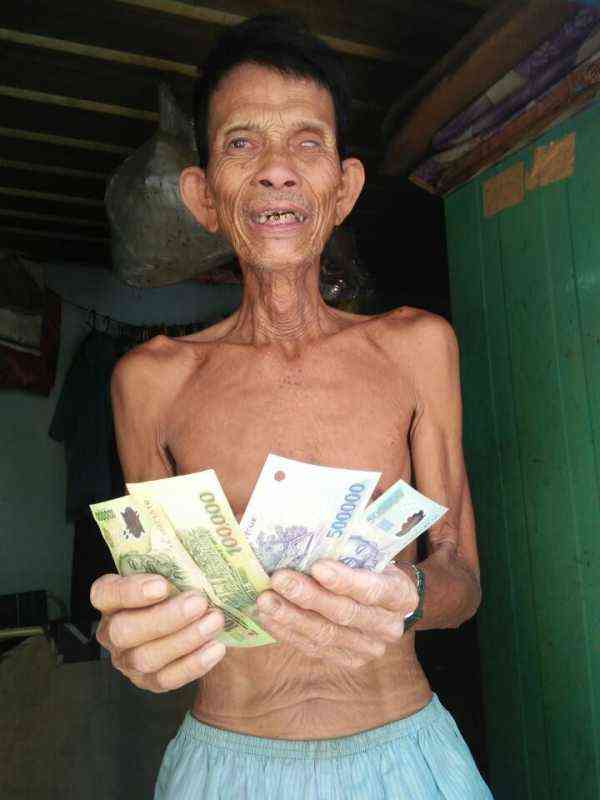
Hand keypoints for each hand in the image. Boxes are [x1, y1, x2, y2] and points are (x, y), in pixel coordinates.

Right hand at [91, 573, 225, 692]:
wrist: (202, 624)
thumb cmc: (184, 589)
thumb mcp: (176, 572)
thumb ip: (179, 564)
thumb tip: (203, 544)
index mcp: (112, 598)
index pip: (104, 593)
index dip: (129, 591)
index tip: (162, 585)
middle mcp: (113, 630)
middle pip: (124, 630)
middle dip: (164, 618)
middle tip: (198, 603)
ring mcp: (127, 660)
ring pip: (146, 658)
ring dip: (184, 639)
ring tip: (214, 622)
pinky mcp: (148, 681)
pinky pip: (166, 679)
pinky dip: (193, 664)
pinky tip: (215, 648)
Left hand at [256, 560, 418, 669]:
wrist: (382, 601)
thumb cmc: (370, 566)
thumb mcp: (371, 552)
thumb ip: (350, 544)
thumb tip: (312, 521)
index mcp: (401, 595)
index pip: (374, 590)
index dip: (345, 580)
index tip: (317, 567)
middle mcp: (388, 626)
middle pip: (345, 614)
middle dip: (309, 597)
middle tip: (278, 579)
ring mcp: (368, 648)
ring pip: (326, 635)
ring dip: (291, 617)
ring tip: (265, 600)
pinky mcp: (347, 660)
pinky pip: (313, 648)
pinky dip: (287, 632)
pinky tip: (267, 617)